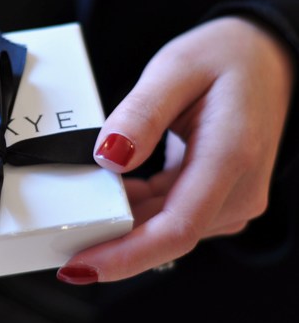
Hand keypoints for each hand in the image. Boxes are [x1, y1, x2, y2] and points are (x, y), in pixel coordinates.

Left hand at [57, 17, 293, 283]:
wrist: (262, 58)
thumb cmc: (224, 57)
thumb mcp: (174, 69)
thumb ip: (140, 113)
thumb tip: (108, 157)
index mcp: (229, 157)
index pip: (176, 229)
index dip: (125, 255)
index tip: (81, 265)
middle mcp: (236, 190)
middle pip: (165, 236)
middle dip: (111, 245)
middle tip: (59, 240)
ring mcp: (229, 198)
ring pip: (163, 230)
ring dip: (121, 228)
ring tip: (78, 214)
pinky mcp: (216, 196)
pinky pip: (168, 215)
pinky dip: (135, 210)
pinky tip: (110, 194)